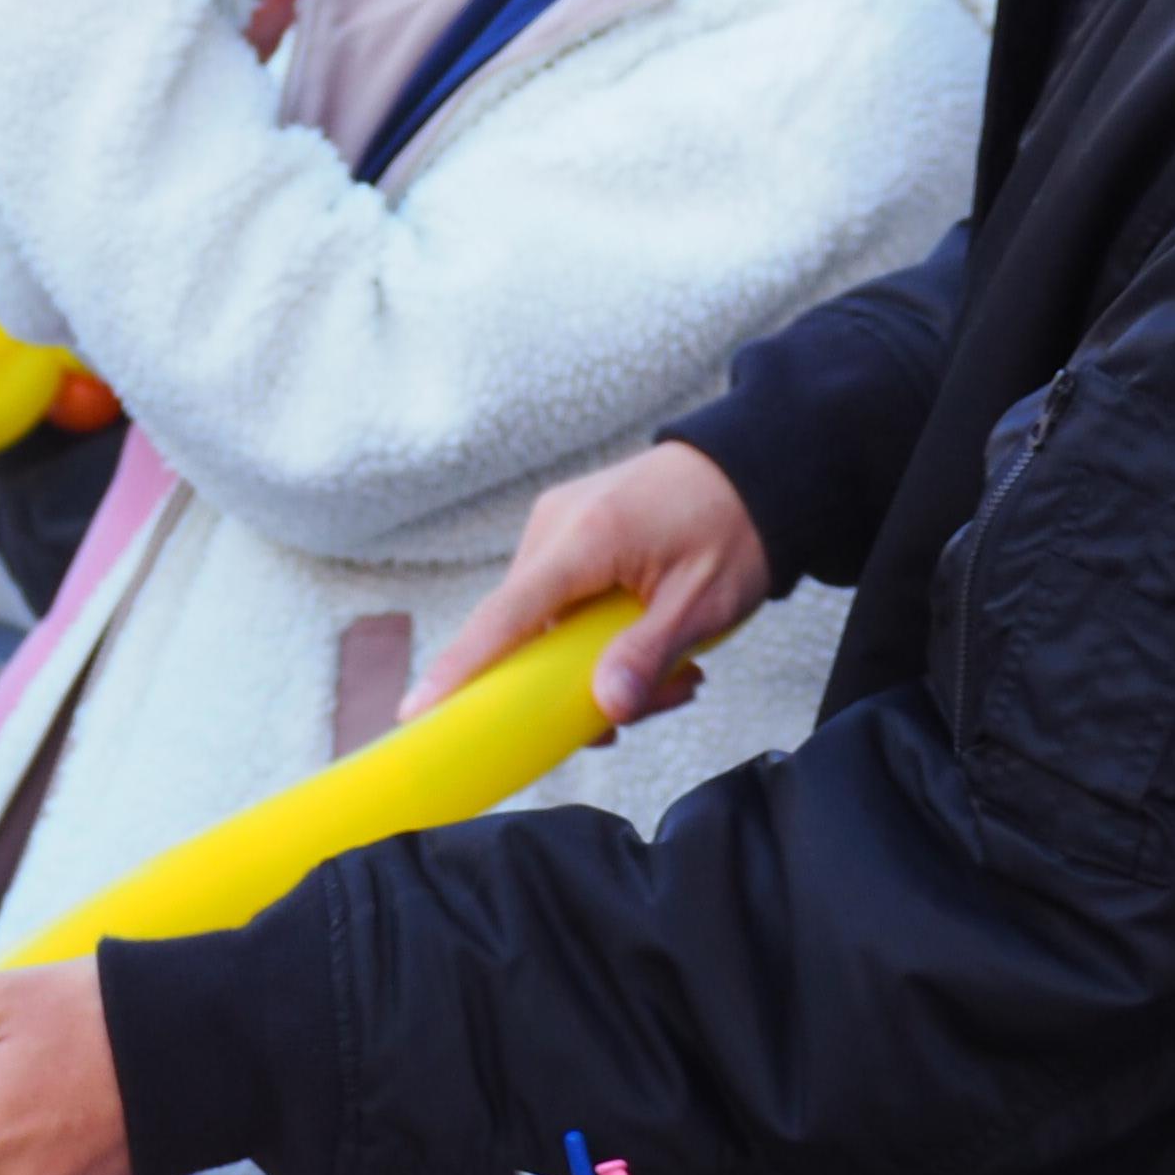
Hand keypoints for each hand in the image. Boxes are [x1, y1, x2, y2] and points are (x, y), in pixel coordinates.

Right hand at [403, 437, 769, 725]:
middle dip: (581, 683)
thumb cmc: (737, 525)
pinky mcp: (571, 531)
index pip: (504, 616)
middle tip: (662, 698)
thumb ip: (650, 655)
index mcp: (585, 538)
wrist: (758, 463)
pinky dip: (601, 632)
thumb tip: (608, 711)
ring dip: (601, 660)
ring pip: (549, 622)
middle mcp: (556, 525)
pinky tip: (658, 641)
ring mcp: (559, 524)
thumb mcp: (706, 602)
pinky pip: (564, 600)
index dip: (459, 668)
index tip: (416, 711)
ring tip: (677, 671)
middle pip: (528, 632)